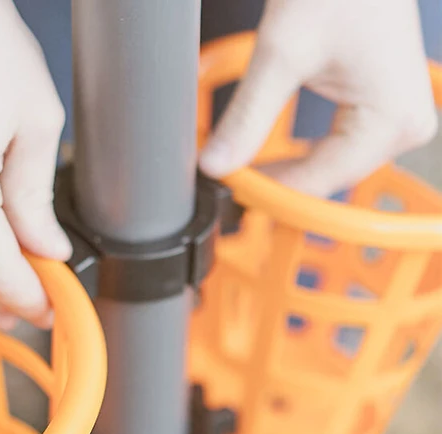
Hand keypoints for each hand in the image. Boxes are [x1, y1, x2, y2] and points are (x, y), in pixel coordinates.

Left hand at [200, 0, 437, 196]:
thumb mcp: (281, 54)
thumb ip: (246, 117)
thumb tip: (214, 165)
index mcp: (392, 121)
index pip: (318, 181)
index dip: (268, 191)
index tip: (226, 191)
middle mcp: (406, 125)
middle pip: (326, 177)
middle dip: (276, 181)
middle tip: (227, 181)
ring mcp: (398, 116)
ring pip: (329, 165)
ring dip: (285, 169)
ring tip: (242, 169)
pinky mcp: (385, 105)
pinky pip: (337, 146)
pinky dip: (301, 151)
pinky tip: (267, 155)